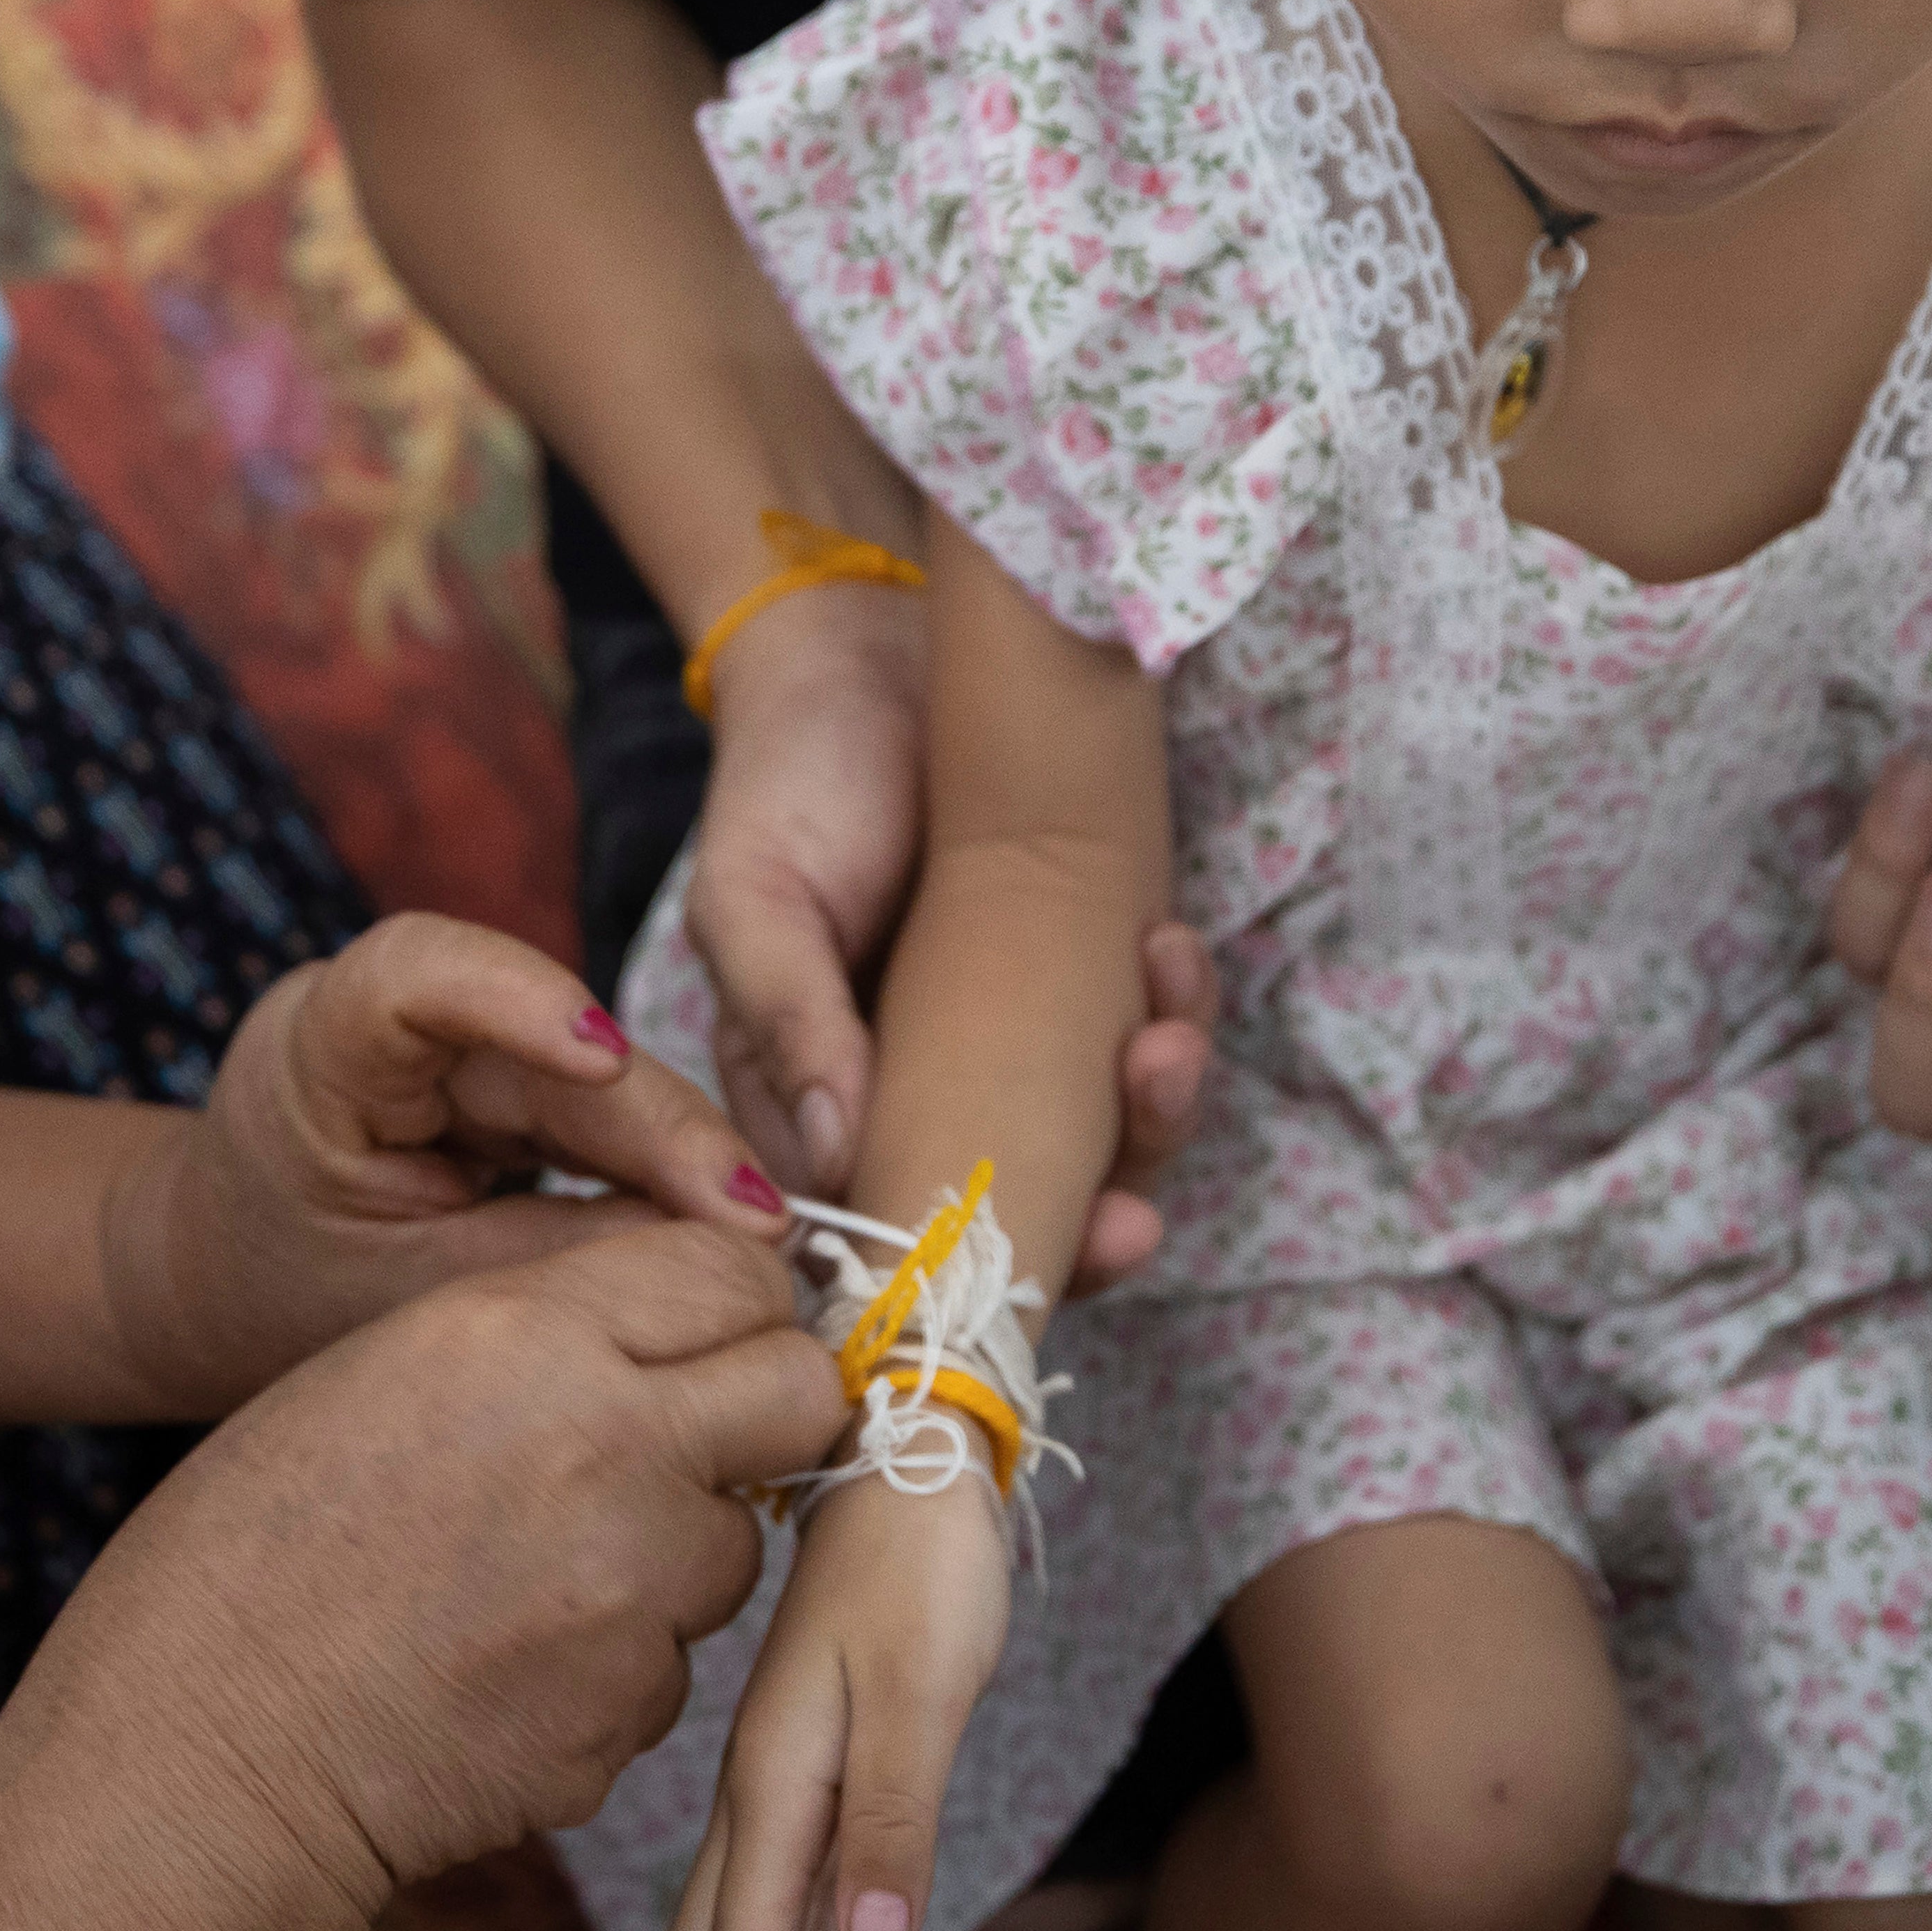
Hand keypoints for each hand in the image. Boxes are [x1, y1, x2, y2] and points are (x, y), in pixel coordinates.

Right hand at [0, 1224, 844, 1930]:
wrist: (200, 1745)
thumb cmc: (261, 1542)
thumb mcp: (393, 1363)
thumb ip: (557, 1329)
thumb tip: (693, 1329)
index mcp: (530, 1334)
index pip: (737, 1274)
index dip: (730, 1308)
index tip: (701, 1340)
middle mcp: (611, 1447)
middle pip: (798, 1393)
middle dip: (761, 1412)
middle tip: (685, 1443)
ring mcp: (633, 1591)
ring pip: (738, 1544)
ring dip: (676, 1551)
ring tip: (536, 1573)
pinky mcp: (631, 1711)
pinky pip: (675, 1664)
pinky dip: (619, 1660)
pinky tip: (510, 1661)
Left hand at [102, 913, 797, 1410]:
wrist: (216, 1287)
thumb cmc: (276, 1293)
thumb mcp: (396, 1299)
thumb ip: (542, 1263)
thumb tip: (713, 1251)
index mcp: (319, 1047)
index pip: (418, 973)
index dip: (516, 996)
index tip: (604, 1052)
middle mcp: (399, 1016)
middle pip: (553, 1042)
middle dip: (662, 1129)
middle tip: (762, 1222)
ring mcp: (464, 1042)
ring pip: (602, 1077)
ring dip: (684, 1152)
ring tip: (766, 1234)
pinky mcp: (511, 1082)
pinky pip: (604, 1113)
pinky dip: (664, 1168)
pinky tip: (732, 1225)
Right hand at [655, 1479, 1015, 1930]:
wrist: (907, 1453)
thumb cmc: (920, 1565)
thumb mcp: (919, 1691)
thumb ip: (892, 1819)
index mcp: (777, 1777)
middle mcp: (766, 1782)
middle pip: (719, 1930)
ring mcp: (789, 1768)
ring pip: (744, 1904)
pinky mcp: (824, 1752)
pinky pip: (791, 1871)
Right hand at [686, 586, 1217, 1291]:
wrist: (869, 652)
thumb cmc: (789, 782)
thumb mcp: (755, 898)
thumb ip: (787, 1020)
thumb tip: (832, 1156)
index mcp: (827, 1108)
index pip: (898, 1235)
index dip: (972, 1277)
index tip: (1033, 1274)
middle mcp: (932, 1093)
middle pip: (1029, 1211)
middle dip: (1098, 1227)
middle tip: (1137, 1214)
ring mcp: (1022, 1039)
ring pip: (1109, 1134)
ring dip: (1156, 1114)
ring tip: (1164, 1042)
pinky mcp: (1089, 972)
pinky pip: (1150, 1031)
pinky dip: (1176, 1011)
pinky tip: (1168, 950)